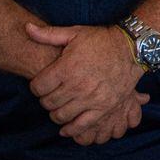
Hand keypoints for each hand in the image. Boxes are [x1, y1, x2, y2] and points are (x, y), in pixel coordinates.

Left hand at [26, 24, 148, 142]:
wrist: (132, 49)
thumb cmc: (101, 40)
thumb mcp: (75, 33)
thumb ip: (49, 34)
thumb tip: (27, 28)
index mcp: (67, 67)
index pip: (37, 87)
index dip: (36, 86)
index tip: (42, 84)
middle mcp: (77, 85)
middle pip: (48, 103)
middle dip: (45, 100)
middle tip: (51, 95)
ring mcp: (91, 98)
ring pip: (61, 116)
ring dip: (56, 114)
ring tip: (60, 107)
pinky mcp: (103, 108)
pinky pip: (81, 125)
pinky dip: (71, 130)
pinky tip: (66, 128)